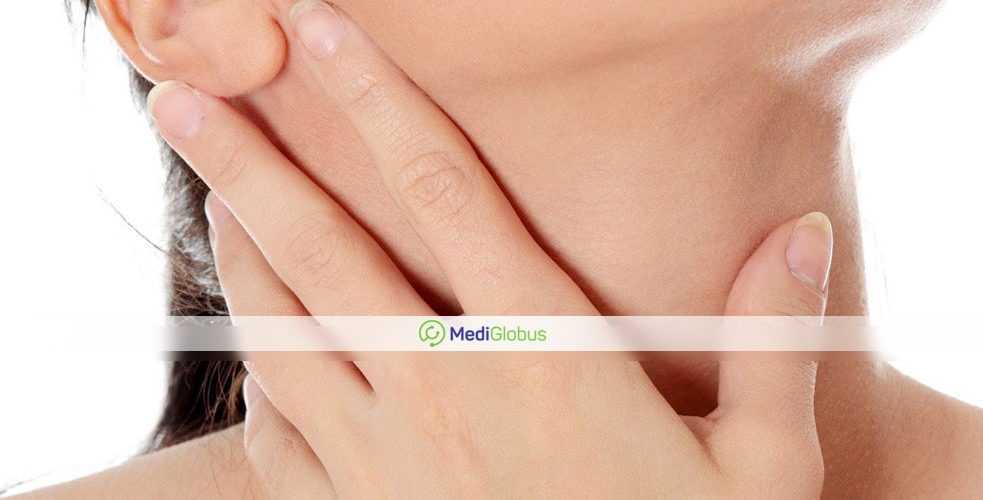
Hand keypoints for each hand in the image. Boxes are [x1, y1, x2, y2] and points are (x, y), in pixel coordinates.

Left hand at [147, 1, 834, 496]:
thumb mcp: (763, 470)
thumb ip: (775, 342)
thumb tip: (802, 229)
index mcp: (542, 358)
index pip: (445, 194)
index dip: (380, 101)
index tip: (325, 31)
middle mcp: (444, 395)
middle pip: (325, 249)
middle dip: (250, 161)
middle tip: (181, 96)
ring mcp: (383, 466)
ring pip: (282, 333)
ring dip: (237, 253)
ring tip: (205, 190)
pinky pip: (278, 436)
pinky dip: (255, 374)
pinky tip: (250, 343)